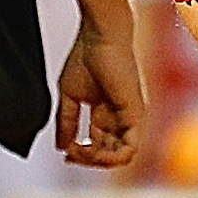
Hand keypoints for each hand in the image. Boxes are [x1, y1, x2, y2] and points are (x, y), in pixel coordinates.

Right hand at [55, 19, 147, 167]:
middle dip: (86, 159)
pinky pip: (129, 150)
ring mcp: (130, 118)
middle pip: (109, 154)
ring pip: (120, 157)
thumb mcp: (69, 96)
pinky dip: (109, 157)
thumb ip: (67, 122)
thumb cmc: (86, 57)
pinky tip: (90, 149)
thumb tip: (62, 146)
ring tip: (79, 151)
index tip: (65, 154)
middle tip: (70, 154)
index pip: (99, 146)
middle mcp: (120, 119)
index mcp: (106, 114)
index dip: (82, 155)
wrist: (99, 37)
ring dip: (96, 160)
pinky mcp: (135, 115)